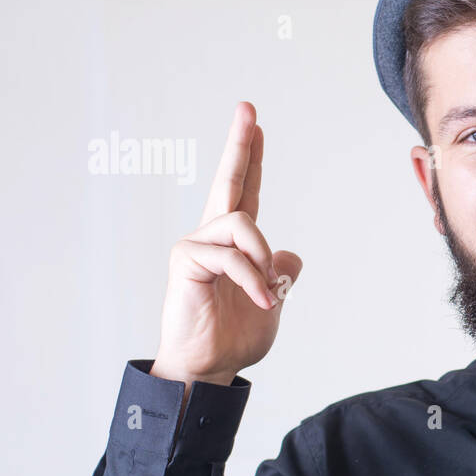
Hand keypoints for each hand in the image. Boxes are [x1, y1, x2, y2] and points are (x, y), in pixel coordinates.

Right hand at [152, 102, 301, 384]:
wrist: (209, 367)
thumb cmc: (233, 336)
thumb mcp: (272, 300)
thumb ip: (280, 273)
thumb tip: (288, 254)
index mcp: (235, 243)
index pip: (245, 191)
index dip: (251, 158)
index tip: (255, 124)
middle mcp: (213, 237)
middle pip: (228, 182)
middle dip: (240, 145)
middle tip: (247, 108)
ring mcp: (198, 246)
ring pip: (243, 223)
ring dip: (262, 259)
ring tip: (266, 292)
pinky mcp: (187, 260)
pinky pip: (231, 255)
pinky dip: (254, 278)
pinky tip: (261, 299)